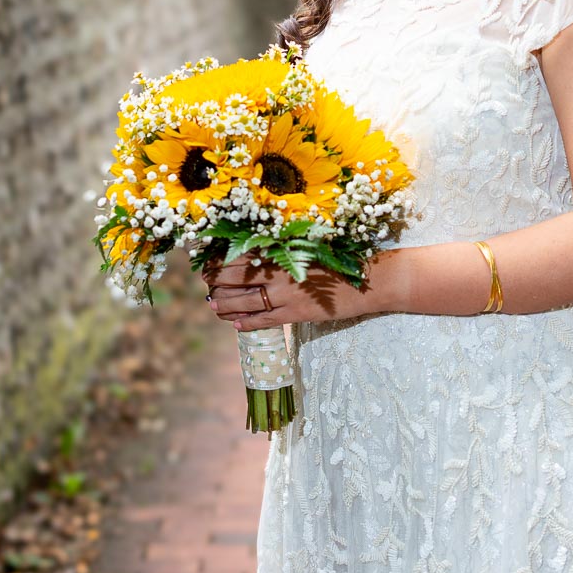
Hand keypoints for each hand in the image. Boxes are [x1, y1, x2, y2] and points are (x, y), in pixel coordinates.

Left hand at [201, 252, 374, 328]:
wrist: (367, 281)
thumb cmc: (342, 260)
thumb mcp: (312, 248)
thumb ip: (287, 250)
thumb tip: (260, 251)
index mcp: (286, 250)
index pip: (243, 253)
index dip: (221, 258)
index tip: (207, 259)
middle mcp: (282, 270)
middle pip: (238, 276)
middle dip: (217, 280)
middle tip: (205, 282)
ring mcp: (287, 294)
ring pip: (246, 301)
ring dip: (226, 303)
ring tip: (213, 304)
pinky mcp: (296, 313)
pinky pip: (264, 320)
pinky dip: (247, 322)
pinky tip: (236, 324)